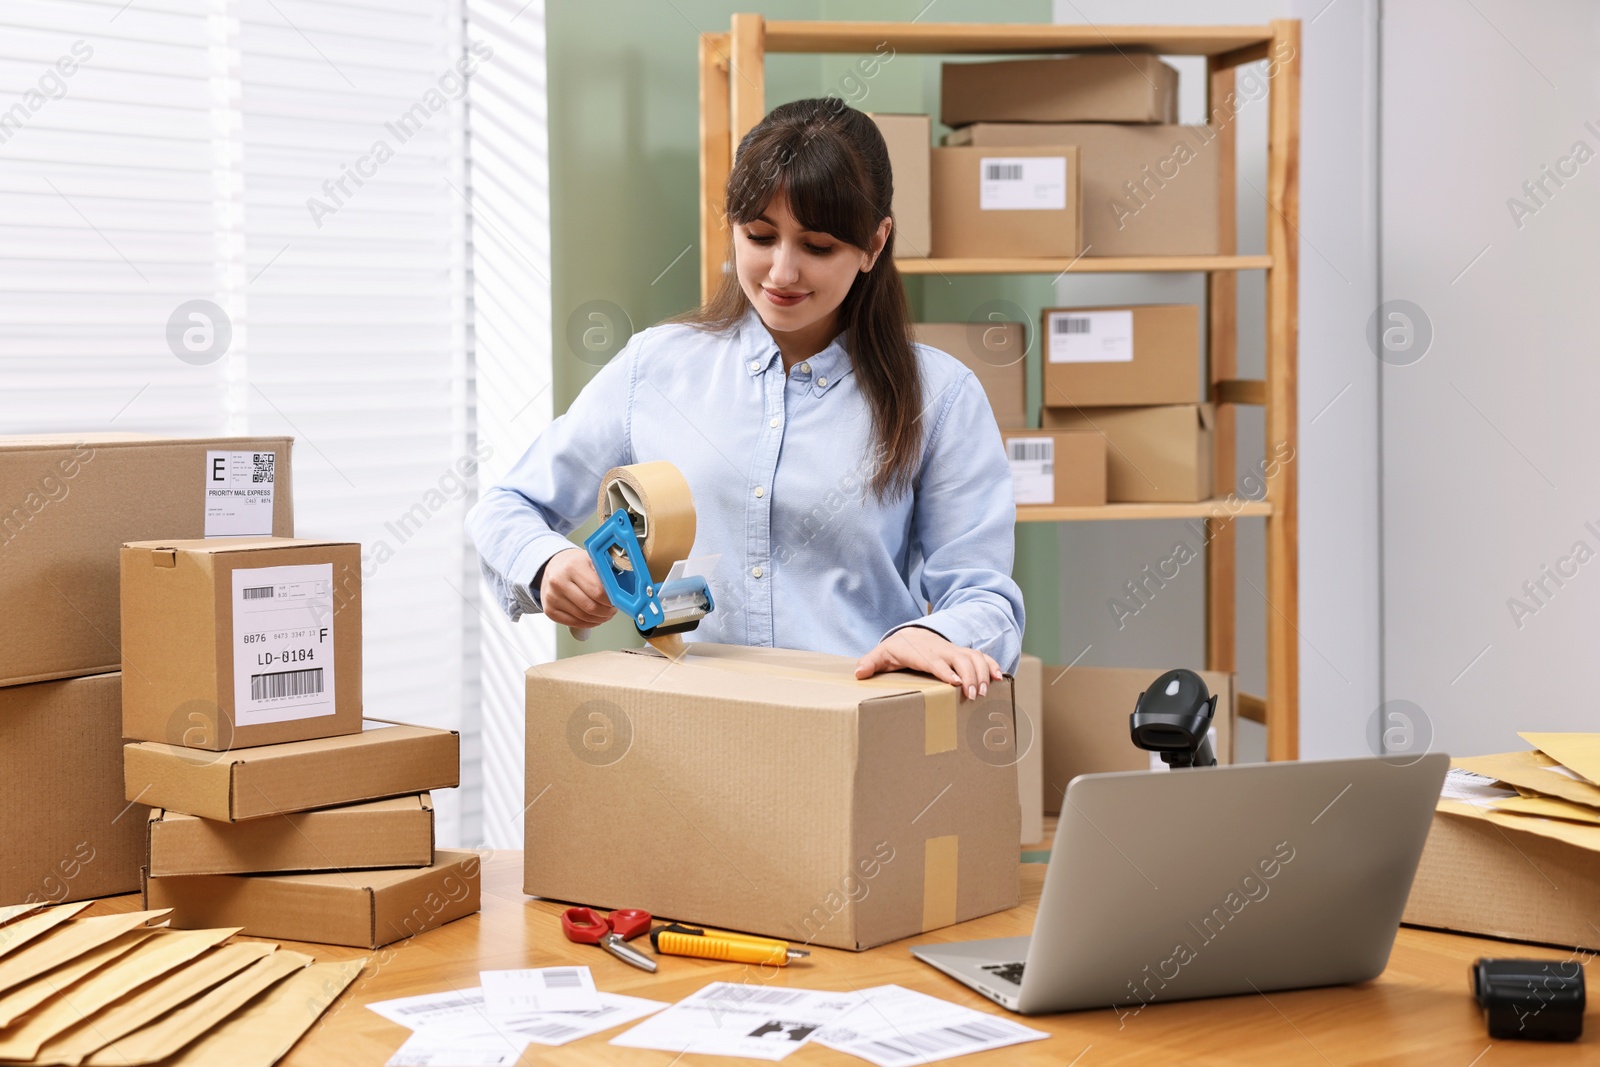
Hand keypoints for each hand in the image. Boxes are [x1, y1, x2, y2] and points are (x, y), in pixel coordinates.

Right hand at [539, 548, 617, 628]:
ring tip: (605, 613)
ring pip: (583, 617)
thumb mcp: (592, 560)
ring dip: (599, 619)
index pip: (598, 591)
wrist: (553, 567)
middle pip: (591, 607)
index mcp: (573, 566)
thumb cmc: (576, 564)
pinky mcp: (549, 609)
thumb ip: (607, 573)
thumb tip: (624, 588)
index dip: (611, 600)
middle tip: (613, 610)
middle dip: (607, 612)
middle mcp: (559, 581)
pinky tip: (594, 618)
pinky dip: (588, 623)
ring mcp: (552, 597)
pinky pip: (574, 623)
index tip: (617, 601)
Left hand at [855, 626, 1002, 699]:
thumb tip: (858, 673)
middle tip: (973, 696)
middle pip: (959, 658)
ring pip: (974, 657)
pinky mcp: (963, 654)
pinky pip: (981, 657)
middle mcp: (941, 649)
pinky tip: (999, 678)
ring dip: (982, 673)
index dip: (945, 670)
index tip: (955, 683)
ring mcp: (954, 651)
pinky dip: (991, 665)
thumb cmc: (897, 650)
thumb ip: (870, 663)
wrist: (912, 636)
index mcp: (921, 652)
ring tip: (985, 693)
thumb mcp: (882, 654)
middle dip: (969, 676)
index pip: (935, 660)